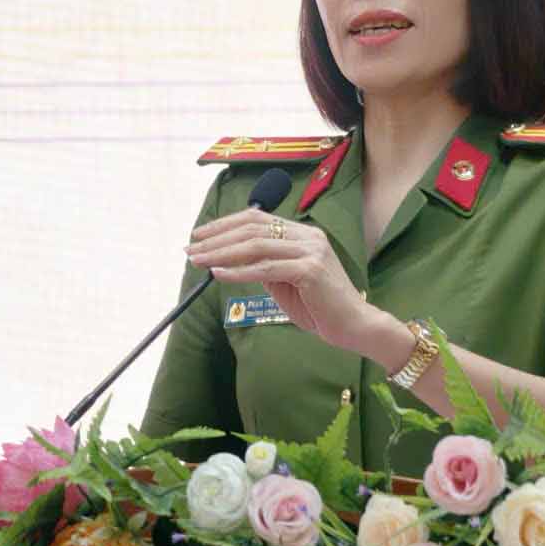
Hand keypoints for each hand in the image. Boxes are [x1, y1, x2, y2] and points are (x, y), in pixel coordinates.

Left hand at [185, 209, 376, 349]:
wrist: (353, 326)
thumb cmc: (320, 307)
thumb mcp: (287, 280)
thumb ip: (265, 266)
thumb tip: (230, 260)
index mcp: (303, 234)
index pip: (257, 219)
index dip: (225, 224)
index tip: (200, 235)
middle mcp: (308, 236)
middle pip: (252, 228)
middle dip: (216, 238)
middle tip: (191, 248)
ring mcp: (311, 251)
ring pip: (255, 246)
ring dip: (221, 253)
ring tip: (198, 260)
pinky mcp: (310, 270)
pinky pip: (265, 268)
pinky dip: (238, 271)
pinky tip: (218, 273)